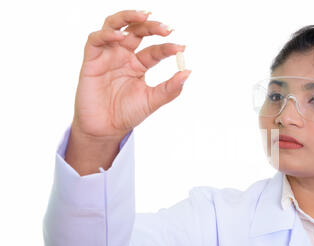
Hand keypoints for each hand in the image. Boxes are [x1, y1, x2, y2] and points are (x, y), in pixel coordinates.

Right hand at [72, 9, 190, 140]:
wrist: (105, 129)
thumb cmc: (126, 114)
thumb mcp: (152, 101)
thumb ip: (170, 88)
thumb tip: (188, 72)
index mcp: (139, 65)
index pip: (155, 50)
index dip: (168, 47)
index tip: (181, 48)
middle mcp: (123, 56)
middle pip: (137, 31)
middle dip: (152, 26)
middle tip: (167, 28)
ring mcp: (107, 56)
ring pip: (114, 25)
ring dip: (128, 17)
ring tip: (145, 15)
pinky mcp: (91, 60)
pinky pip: (96, 40)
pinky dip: (107, 34)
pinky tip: (120, 36)